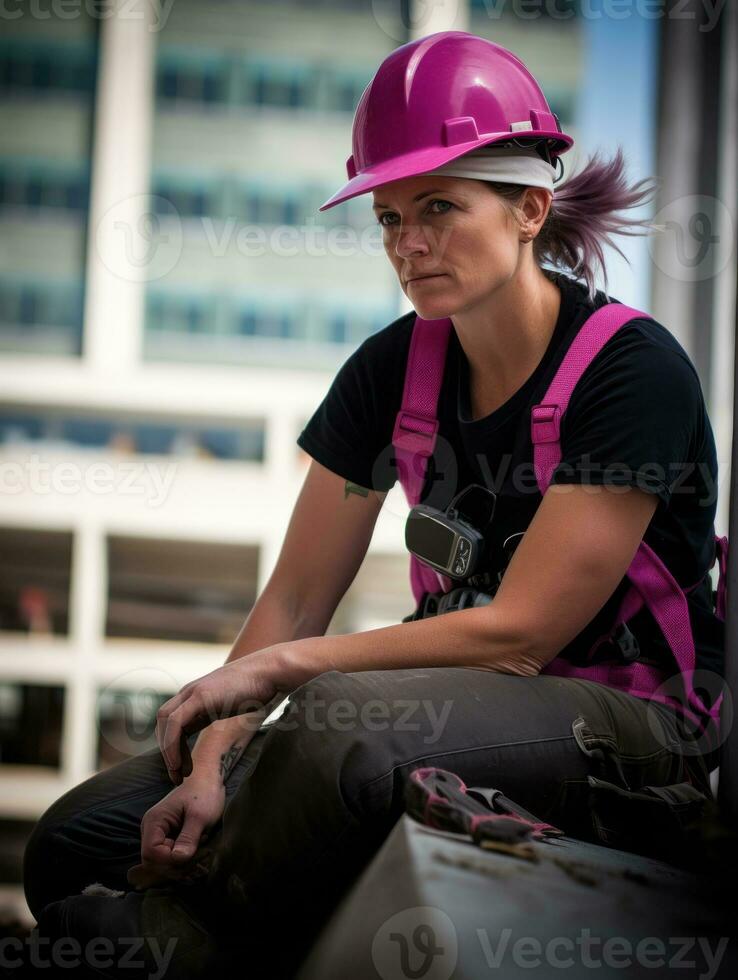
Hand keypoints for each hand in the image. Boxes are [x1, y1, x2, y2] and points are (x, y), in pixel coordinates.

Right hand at [127, 775, 225, 889]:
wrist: (207, 779)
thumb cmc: (204, 793)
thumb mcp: (200, 816)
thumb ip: (189, 837)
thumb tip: (179, 859)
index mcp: (154, 822)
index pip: (151, 854)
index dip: (169, 860)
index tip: (190, 853)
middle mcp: (151, 830)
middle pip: (153, 862)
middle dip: (176, 865)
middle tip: (198, 855)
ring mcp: (158, 835)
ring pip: (162, 863)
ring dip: (181, 865)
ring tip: (200, 851)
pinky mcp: (167, 838)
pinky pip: (169, 858)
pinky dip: (183, 861)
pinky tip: (197, 852)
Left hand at [156, 649, 281, 784]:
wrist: (271, 670)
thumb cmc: (259, 687)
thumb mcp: (231, 703)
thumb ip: (217, 712)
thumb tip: (216, 727)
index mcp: (197, 695)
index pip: (172, 722)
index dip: (173, 746)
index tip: (183, 769)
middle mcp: (190, 691)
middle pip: (163, 722)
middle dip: (166, 750)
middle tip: (177, 775)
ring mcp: (193, 691)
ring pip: (164, 722)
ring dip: (167, 751)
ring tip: (178, 774)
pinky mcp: (200, 696)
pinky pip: (174, 723)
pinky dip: (171, 744)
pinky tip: (179, 763)